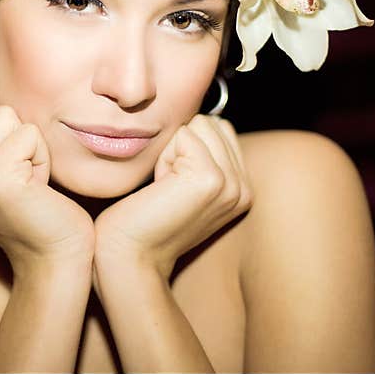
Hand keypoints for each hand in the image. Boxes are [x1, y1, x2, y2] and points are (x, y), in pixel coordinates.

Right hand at [0, 85, 94, 273]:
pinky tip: (37, 187)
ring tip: (26, 180)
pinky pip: (28, 133)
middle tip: (17, 175)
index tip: (0, 166)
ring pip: (6, 116)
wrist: (50, 254)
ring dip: (28, 145)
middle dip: (11, 135)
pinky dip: (41, 156)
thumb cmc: (27, 208)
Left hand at [93, 114, 251, 279]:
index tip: (173, 185)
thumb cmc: (144, 218)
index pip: (220, 129)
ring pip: (198, 125)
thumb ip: (202, 156)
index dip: (186, 148)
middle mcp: (244, 188)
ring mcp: (232, 184)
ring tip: (165, 187)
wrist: (130, 255)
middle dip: (181, 146)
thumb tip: (196, 117)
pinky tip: (160, 188)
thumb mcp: (183, 185)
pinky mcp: (212, 179)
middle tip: (167, 187)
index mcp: (242, 189)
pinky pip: (183, 135)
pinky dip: (164, 157)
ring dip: (171, 151)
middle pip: (211, 123)